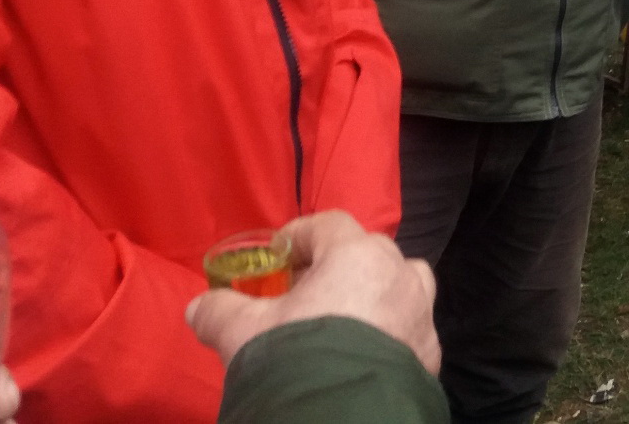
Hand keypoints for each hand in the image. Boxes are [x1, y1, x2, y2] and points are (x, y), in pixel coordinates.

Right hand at [186, 211, 439, 376]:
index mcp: (358, 255)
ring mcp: (420, 315)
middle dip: (335, 266)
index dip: (300, 236)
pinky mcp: (429, 354)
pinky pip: (408, 329)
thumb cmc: (295, 359)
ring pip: (398, 286)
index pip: (329, 224)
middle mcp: (399, 275)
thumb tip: (199, 307)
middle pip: (367, 253)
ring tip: (338, 322)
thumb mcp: (244, 333)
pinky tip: (361, 354)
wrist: (342, 419)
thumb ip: (220, 311)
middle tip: (302, 294)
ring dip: (371, 294)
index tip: (278, 255)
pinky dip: (387, 332)